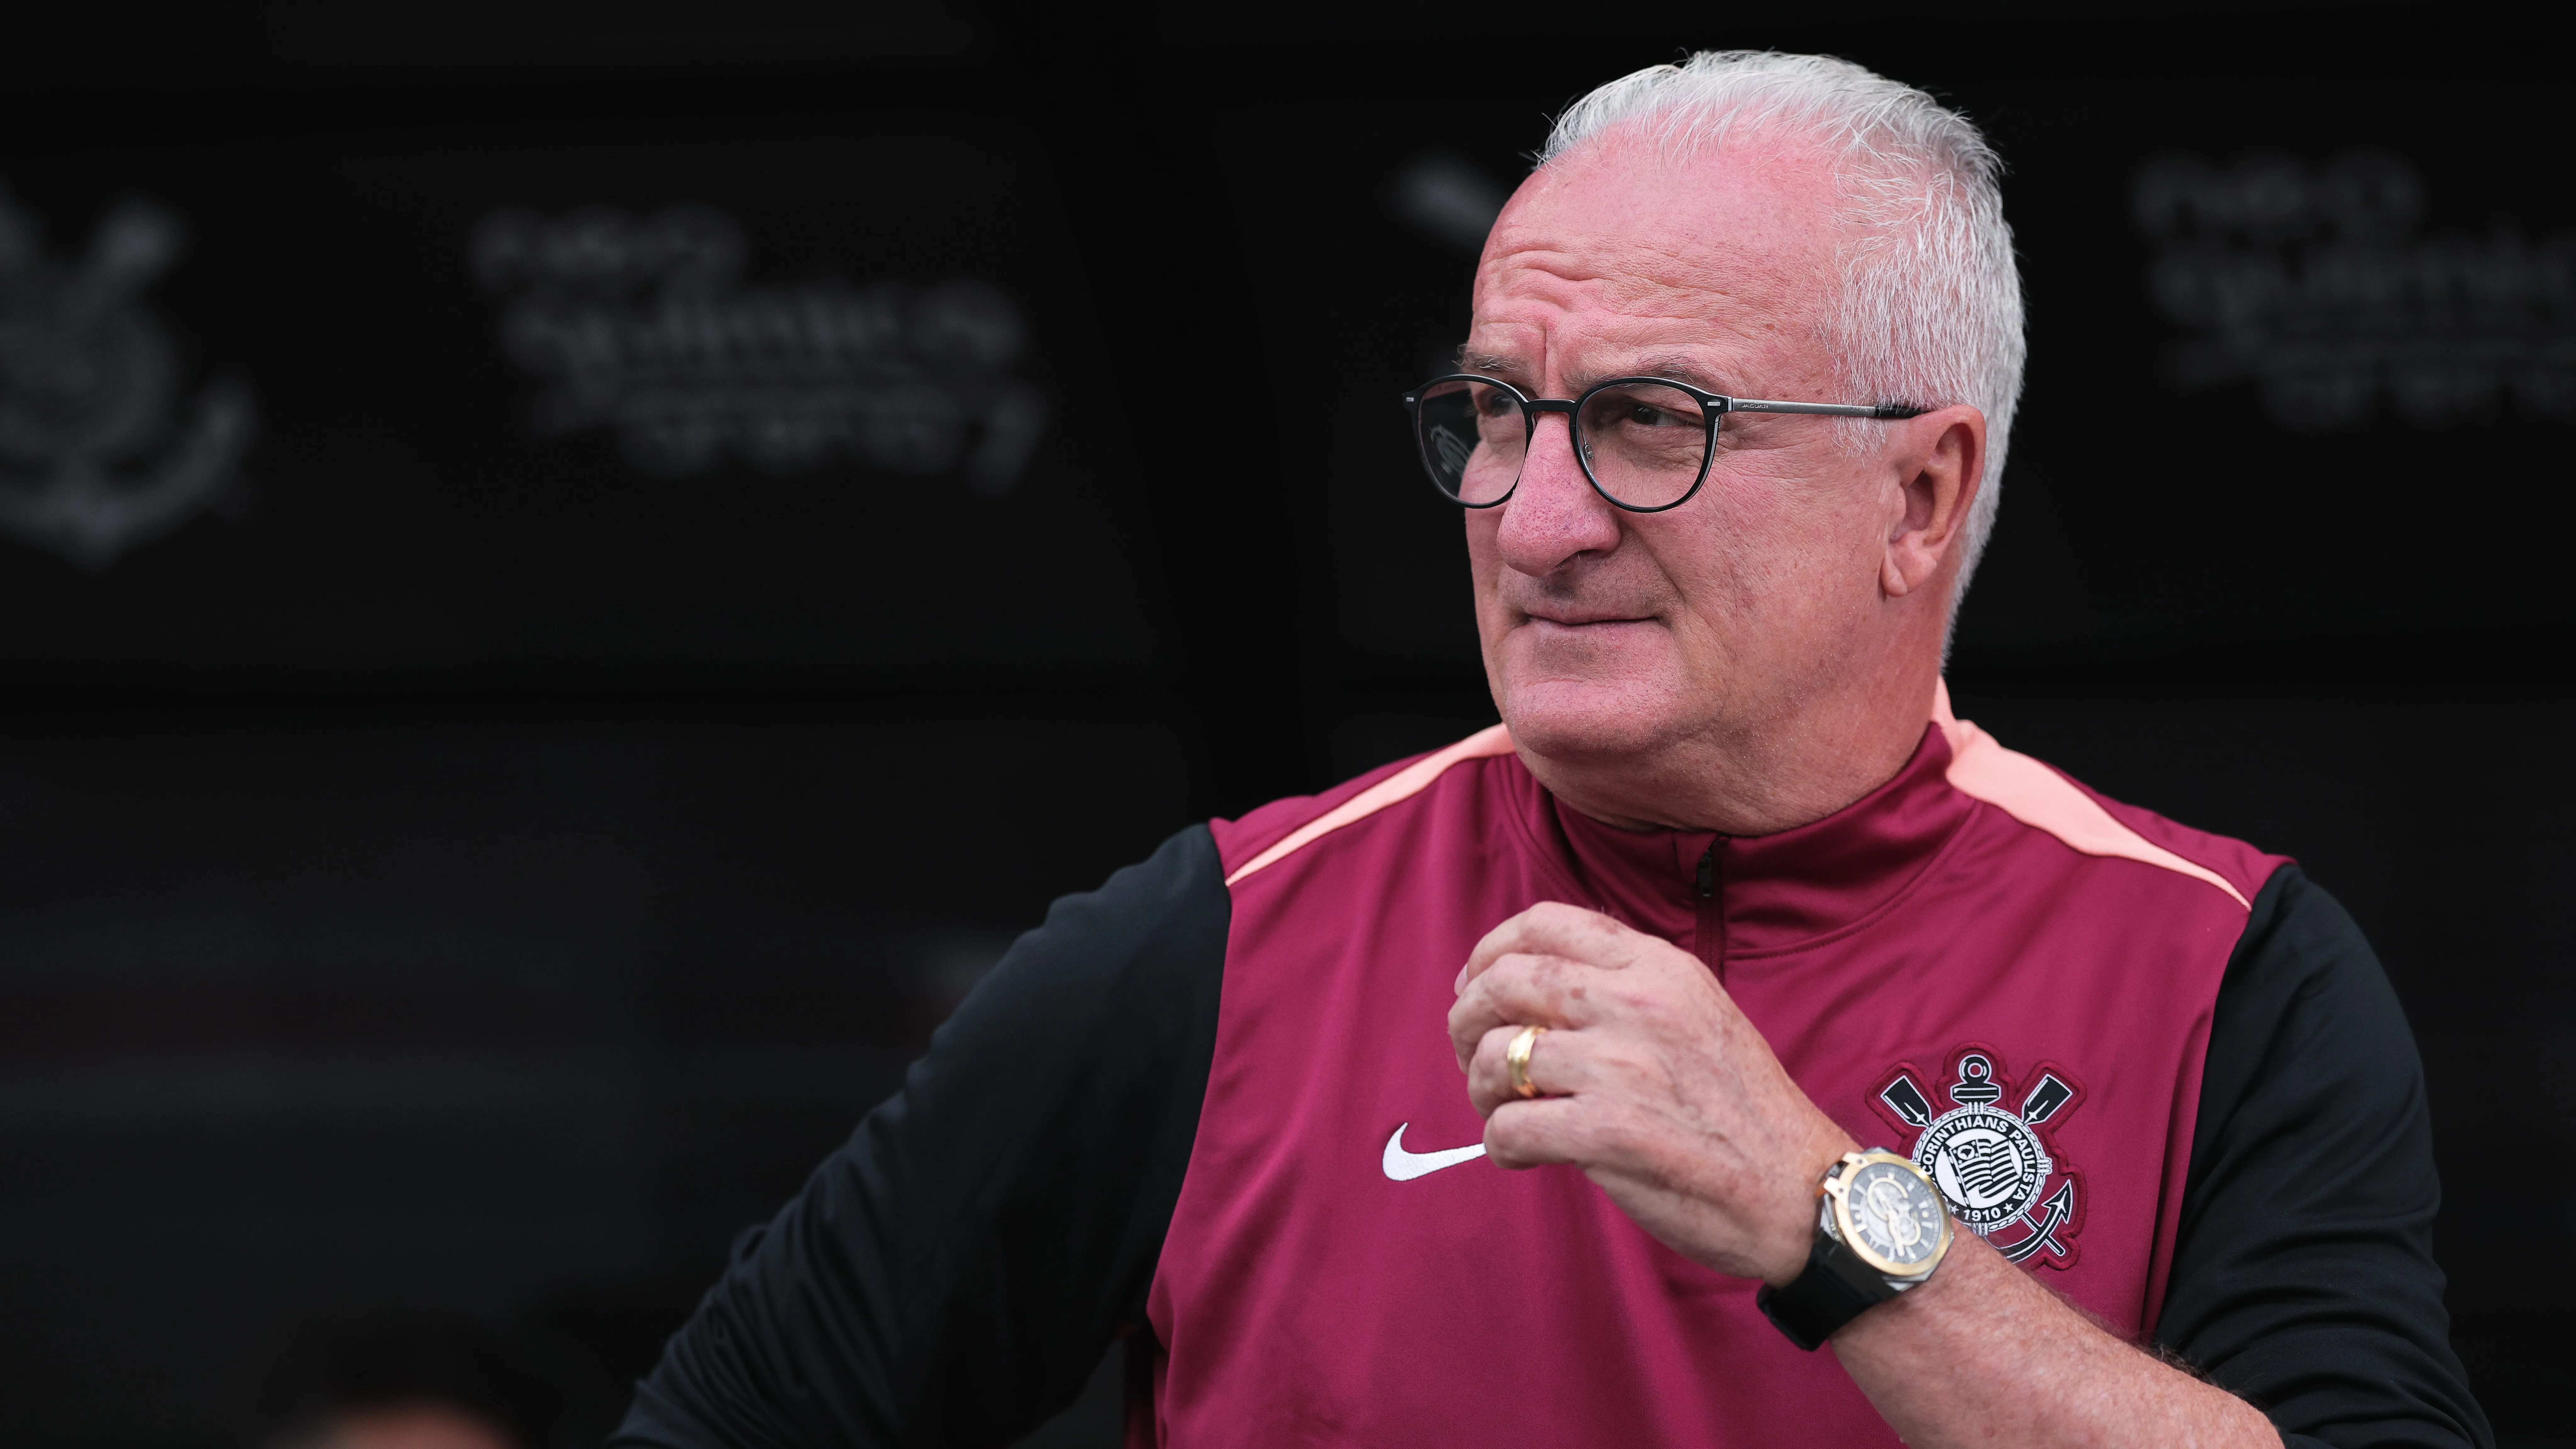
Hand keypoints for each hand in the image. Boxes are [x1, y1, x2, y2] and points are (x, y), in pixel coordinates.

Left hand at [1448, 901, 1855, 1283]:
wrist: (1802, 1192)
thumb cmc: (1739, 1113)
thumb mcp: (1696, 1014)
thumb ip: (1624, 989)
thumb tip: (1529, 988)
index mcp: (1659, 967)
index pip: (1544, 923)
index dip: (1489, 951)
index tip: (1475, 985)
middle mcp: (1639, 1004)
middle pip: (1503, 982)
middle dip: (1466, 1020)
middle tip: (1474, 1056)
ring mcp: (1623, 1067)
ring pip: (1499, 1056)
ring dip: (1483, 1089)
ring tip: (1502, 1111)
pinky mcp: (1610, 1133)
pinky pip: (1510, 1128)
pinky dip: (1500, 1145)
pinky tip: (1521, 1155)